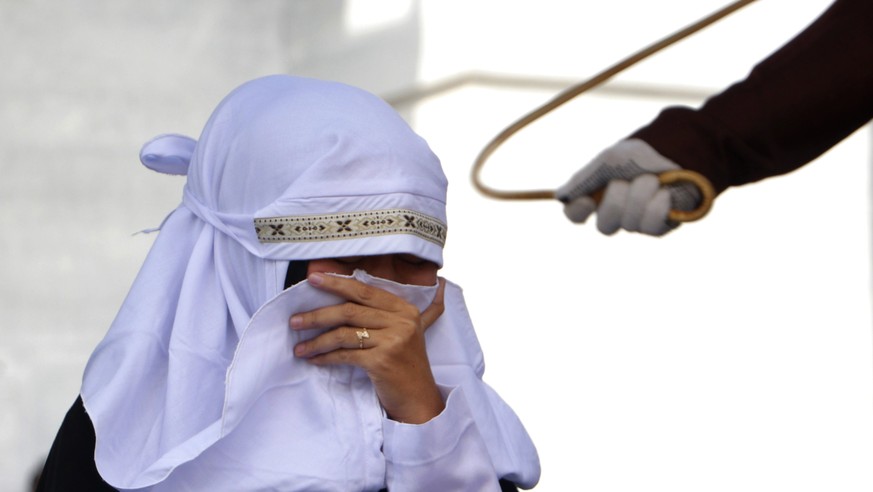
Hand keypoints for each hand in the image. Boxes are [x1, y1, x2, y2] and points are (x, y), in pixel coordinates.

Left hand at [290, 273, 446, 423]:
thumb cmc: (406, 364)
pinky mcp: (382, 361)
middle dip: (318, 315)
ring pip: (344, 333)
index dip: (337, 283)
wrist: (418, 398)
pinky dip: (326, 357)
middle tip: (294, 320)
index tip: (312, 279)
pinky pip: (345, 355)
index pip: (364, 291)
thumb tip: (386, 285)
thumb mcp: (408, 331)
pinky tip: (314, 360)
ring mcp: (393, 340)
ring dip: (317, 341)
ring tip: (299, 347)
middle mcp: (401, 321)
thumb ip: (393, 310)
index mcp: (405, 309)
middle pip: (350, 310)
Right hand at [556, 139, 700, 235]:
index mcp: (596, 198)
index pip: (575, 215)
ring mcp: (636, 223)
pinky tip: (664, 192)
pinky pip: (651, 225)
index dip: (577, 212)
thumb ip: (585, 178)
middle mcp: (614, 215)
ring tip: (653, 179)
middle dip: (618, 199)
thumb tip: (560, 196)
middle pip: (605, 226)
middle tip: (628, 180)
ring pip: (631, 223)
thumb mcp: (609, 160)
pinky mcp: (659, 227)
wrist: (674, 152)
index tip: (586, 201)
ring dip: (643, 194)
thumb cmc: (639, 157)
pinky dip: (658, 204)